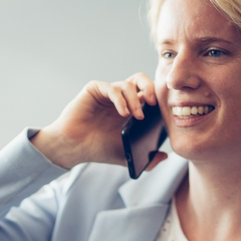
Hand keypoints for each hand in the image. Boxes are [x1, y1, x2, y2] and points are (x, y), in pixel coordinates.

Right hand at [31, 73, 158, 169]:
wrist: (74, 148)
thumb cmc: (97, 149)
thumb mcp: (126, 156)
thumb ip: (146, 159)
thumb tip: (165, 156)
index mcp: (130, 109)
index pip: (149, 94)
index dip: (157, 98)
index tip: (162, 112)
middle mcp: (120, 98)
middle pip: (141, 80)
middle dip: (151, 88)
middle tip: (154, 104)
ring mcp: (107, 93)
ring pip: (128, 84)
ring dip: (136, 100)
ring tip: (137, 116)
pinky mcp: (95, 90)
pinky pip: (112, 88)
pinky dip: (121, 99)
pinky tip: (123, 113)